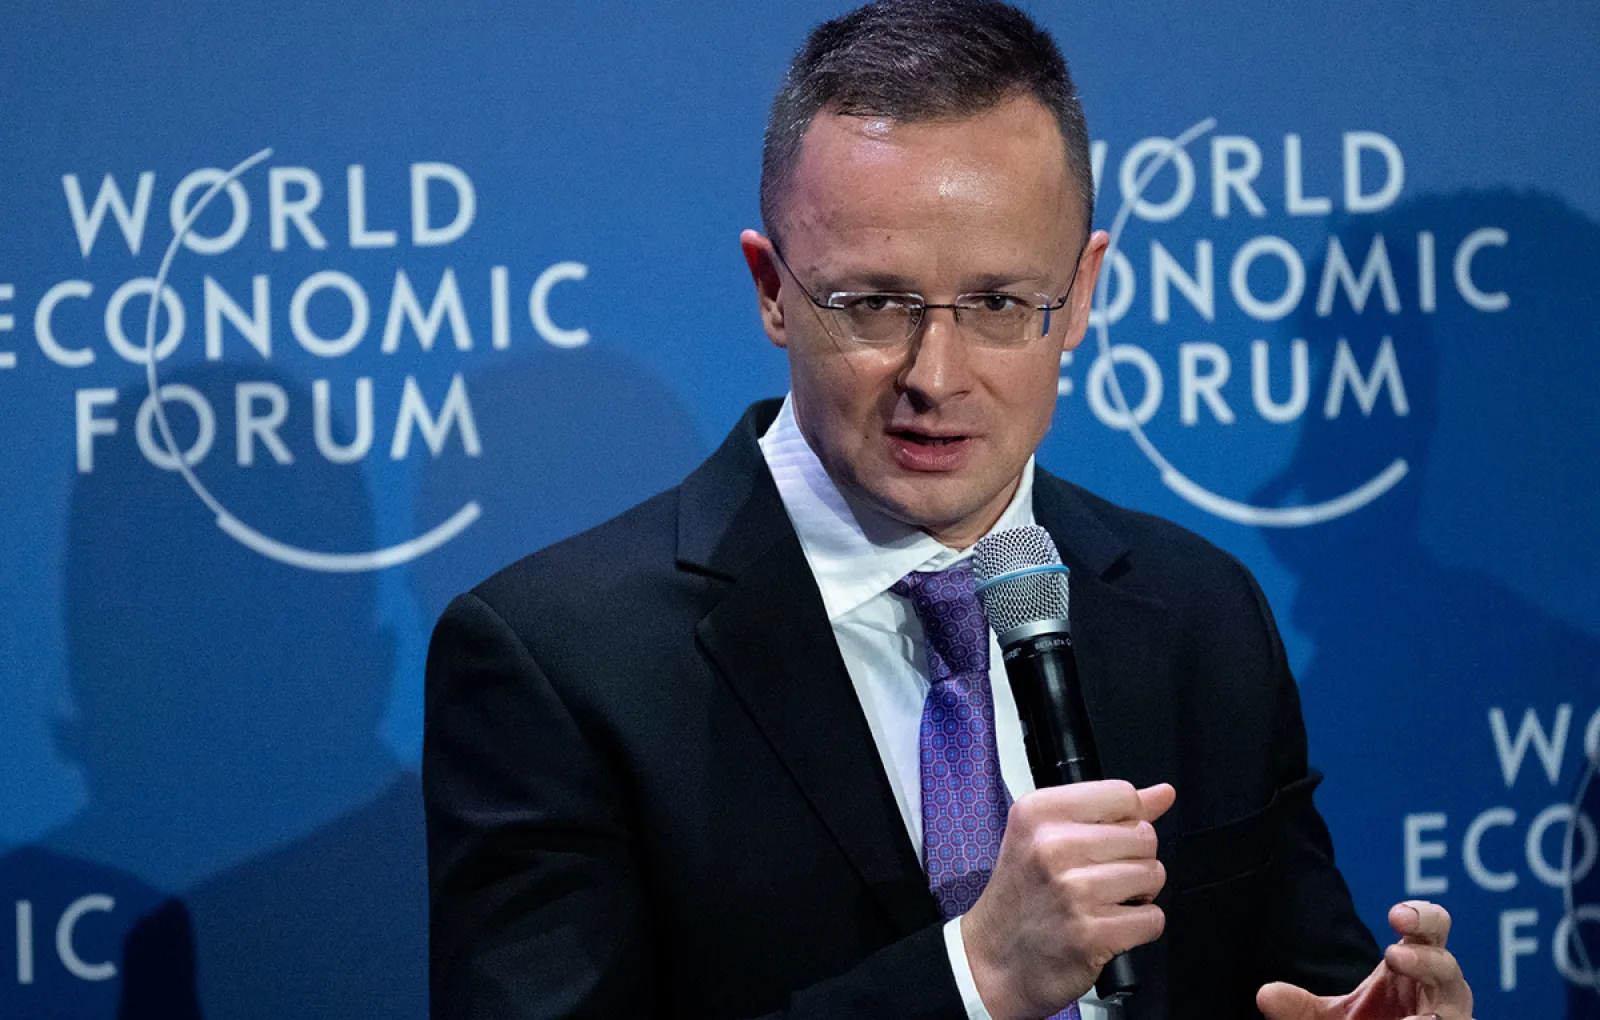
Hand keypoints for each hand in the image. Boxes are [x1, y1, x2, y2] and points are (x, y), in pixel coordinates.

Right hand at [963, 780, 1174, 1019]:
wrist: (993, 960)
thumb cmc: (1022, 897)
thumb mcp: (1046, 837)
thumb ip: (1108, 811)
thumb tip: (1164, 793)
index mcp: (1039, 813)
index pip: (1124, 795)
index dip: (1127, 820)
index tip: (1105, 841)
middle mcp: (1053, 846)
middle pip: (1144, 836)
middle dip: (1135, 860)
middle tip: (1100, 878)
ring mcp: (1073, 891)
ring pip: (1153, 875)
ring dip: (1139, 894)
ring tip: (1104, 902)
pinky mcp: (1091, 933)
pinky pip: (1153, 919)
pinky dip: (1139, 927)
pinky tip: (1108, 926)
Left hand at [1257, 901, 1473, 1019]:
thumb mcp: (1329, 1016)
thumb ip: (1299, 1007)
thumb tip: (1265, 995)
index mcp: (1415, 963)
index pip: (1430, 927)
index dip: (1421, 916)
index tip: (1395, 917)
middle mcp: (1441, 990)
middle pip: (1448, 966)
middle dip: (1425, 959)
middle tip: (1392, 957)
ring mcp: (1451, 1018)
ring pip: (1458, 1012)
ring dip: (1435, 1015)